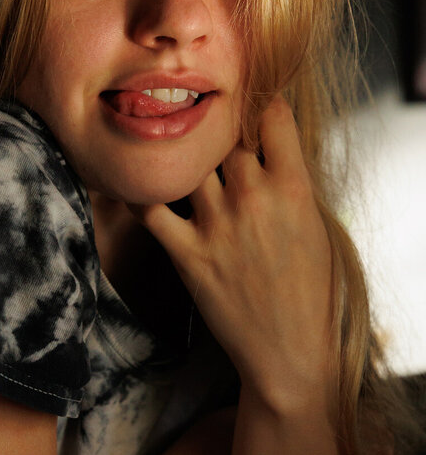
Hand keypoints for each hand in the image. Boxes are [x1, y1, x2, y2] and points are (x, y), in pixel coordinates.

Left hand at [128, 96, 336, 413]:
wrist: (288, 350)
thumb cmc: (310, 289)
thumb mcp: (315, 224)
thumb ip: (289, 181)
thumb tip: (261, 145)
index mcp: (293, 188)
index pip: (273, 116)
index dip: (260, 104)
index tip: (249, 105)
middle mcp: (253, 197)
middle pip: (224, 135)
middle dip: (217, 129)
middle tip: (206, 126)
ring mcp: (216, 225)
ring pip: (187, 163)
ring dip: (181, 158)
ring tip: (172, 152)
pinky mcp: (187, 253)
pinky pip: (150, 209)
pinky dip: (140, 194)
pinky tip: (139, 185)